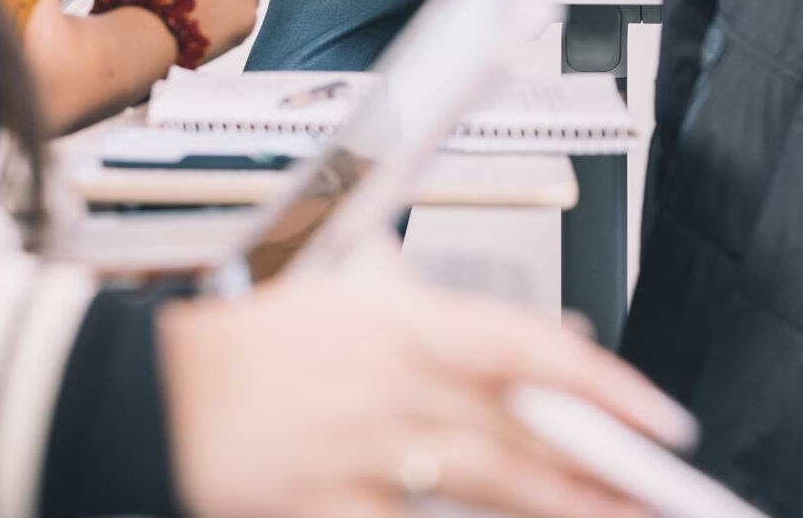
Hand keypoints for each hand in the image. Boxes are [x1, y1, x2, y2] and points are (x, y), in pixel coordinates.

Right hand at [160, 251, 695, 517]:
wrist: (139, 390)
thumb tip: (539, 340)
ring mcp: (352, 451)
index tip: (659, 418)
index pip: (524, 345)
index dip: (602, 383)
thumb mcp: (349, 305)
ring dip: (555, 506)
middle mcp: (383, 381)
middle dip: (599, 468)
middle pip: (517, 429)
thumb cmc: (248, 347)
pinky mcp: (316, 507)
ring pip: (479, 483)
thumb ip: (440, 328)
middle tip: (664, 494)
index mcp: (396, 319)